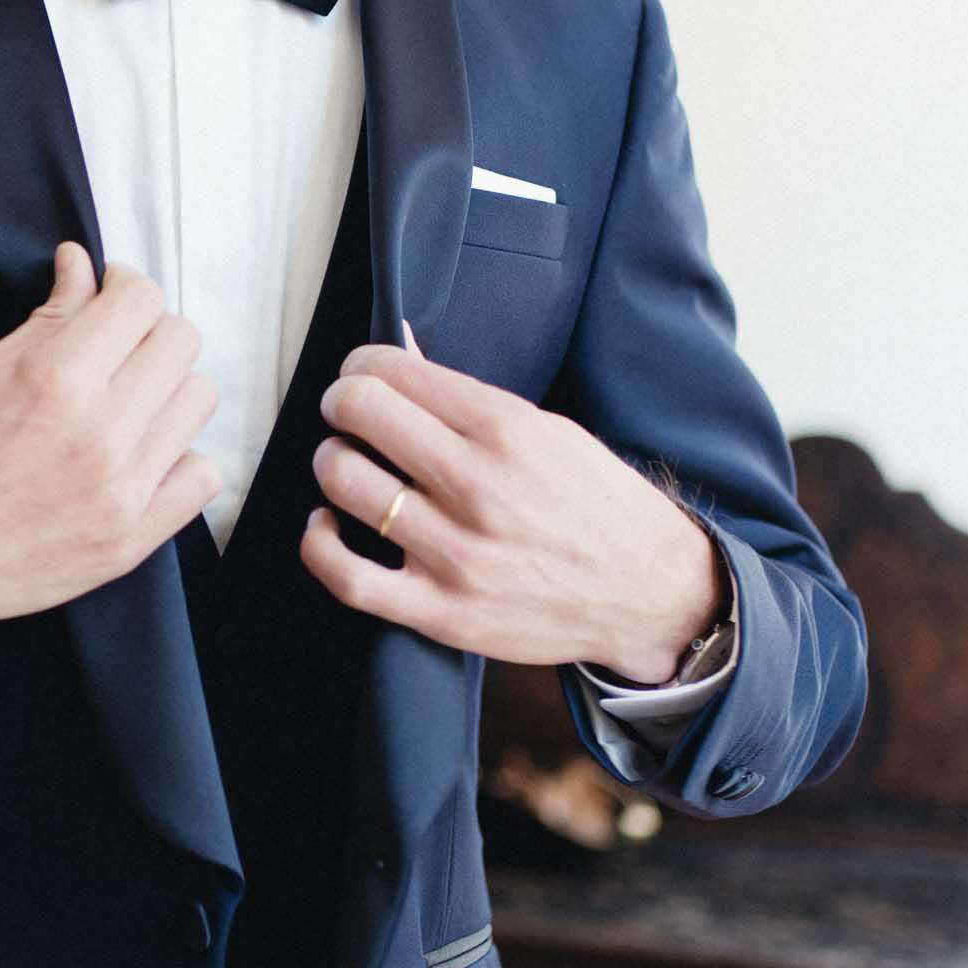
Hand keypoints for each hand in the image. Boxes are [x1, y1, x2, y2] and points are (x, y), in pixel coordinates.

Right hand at [0, 242, 221, 675]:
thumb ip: (46, 320)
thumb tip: (82, 269)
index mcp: (55, 380)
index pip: (139, 300)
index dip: (123, 286)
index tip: (108, 296)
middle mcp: (100, 433)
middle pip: (180, 343)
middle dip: (148, 331)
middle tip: (116, 345)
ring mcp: (122, 491)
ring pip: (198, 401)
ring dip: (166, 389)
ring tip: (126, 401)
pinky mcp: (131, 539)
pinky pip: (201, 477)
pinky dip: (179, 458)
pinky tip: (141, 455)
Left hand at [298, 324, 724, 681]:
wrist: (648, 594)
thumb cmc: (595, 504)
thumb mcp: (548, 430)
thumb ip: (469, 402)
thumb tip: (398, 357)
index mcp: (506, 429)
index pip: (393, 372)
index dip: (360, 368)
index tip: (360, 377)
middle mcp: (477, 486)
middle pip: (359, 416)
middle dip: (340, 405)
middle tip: (345, 414)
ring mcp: (456, 552)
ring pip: (344, 485)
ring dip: (331, 465)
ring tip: (342, 466)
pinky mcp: (442, 611)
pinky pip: (348, 576)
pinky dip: (319, 543)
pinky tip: (326, 525)